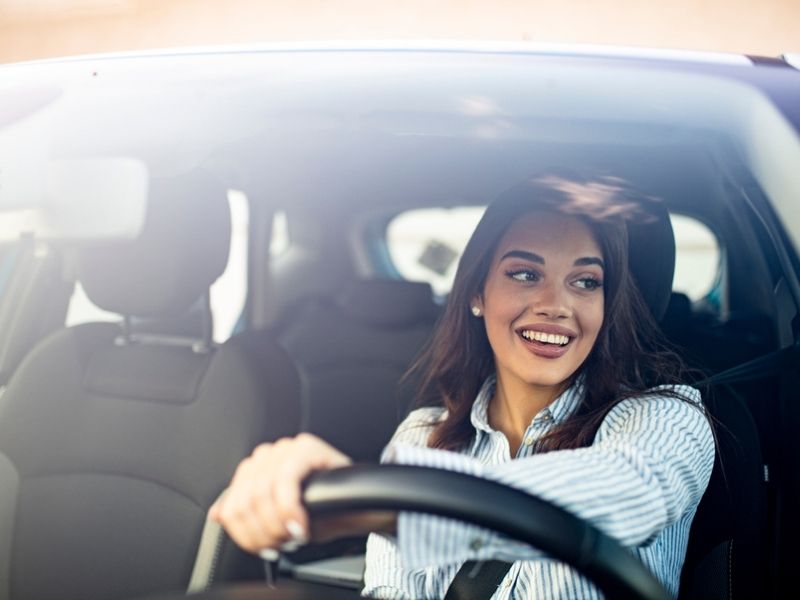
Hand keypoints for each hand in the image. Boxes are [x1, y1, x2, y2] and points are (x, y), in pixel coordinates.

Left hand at [209, 433, 351, 553]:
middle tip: (281, 546)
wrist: (358, 506)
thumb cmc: (320, 511)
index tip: (263, 549)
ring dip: (277, 525)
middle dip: (262, 532)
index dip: (244, 533)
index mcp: (256, 468)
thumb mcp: (276, 518)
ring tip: (293, 537)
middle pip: (244, 501)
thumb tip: (218, 514)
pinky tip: (301, 526)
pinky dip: (290, 510)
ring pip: (261, 493)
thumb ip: (246, 513)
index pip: (232, 502)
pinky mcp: (306, 448)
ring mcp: (287, 448)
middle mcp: (268, 454)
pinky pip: (286, 483)